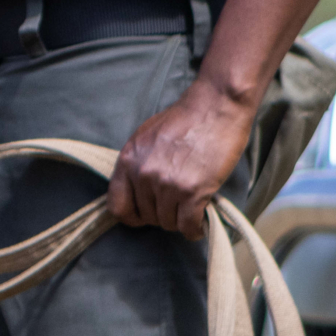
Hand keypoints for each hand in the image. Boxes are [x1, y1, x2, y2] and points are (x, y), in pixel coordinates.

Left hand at [108, 75, 254, 238]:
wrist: (218, 105)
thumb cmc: (186, 118)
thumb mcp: (146, 137)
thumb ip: (137, 163)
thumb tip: (136, 189)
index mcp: (128, 161)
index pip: (117, 206)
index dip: (131, 216)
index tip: (142, 216)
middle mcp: (144, 175)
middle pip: (146, 216)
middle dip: (162, 215)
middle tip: (176, 206)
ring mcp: (167, 184)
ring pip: (168, 222)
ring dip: (179, 221)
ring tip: (190, 210)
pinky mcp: (192, 191)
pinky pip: (188, 225)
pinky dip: (195, 229)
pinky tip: (199, 225)